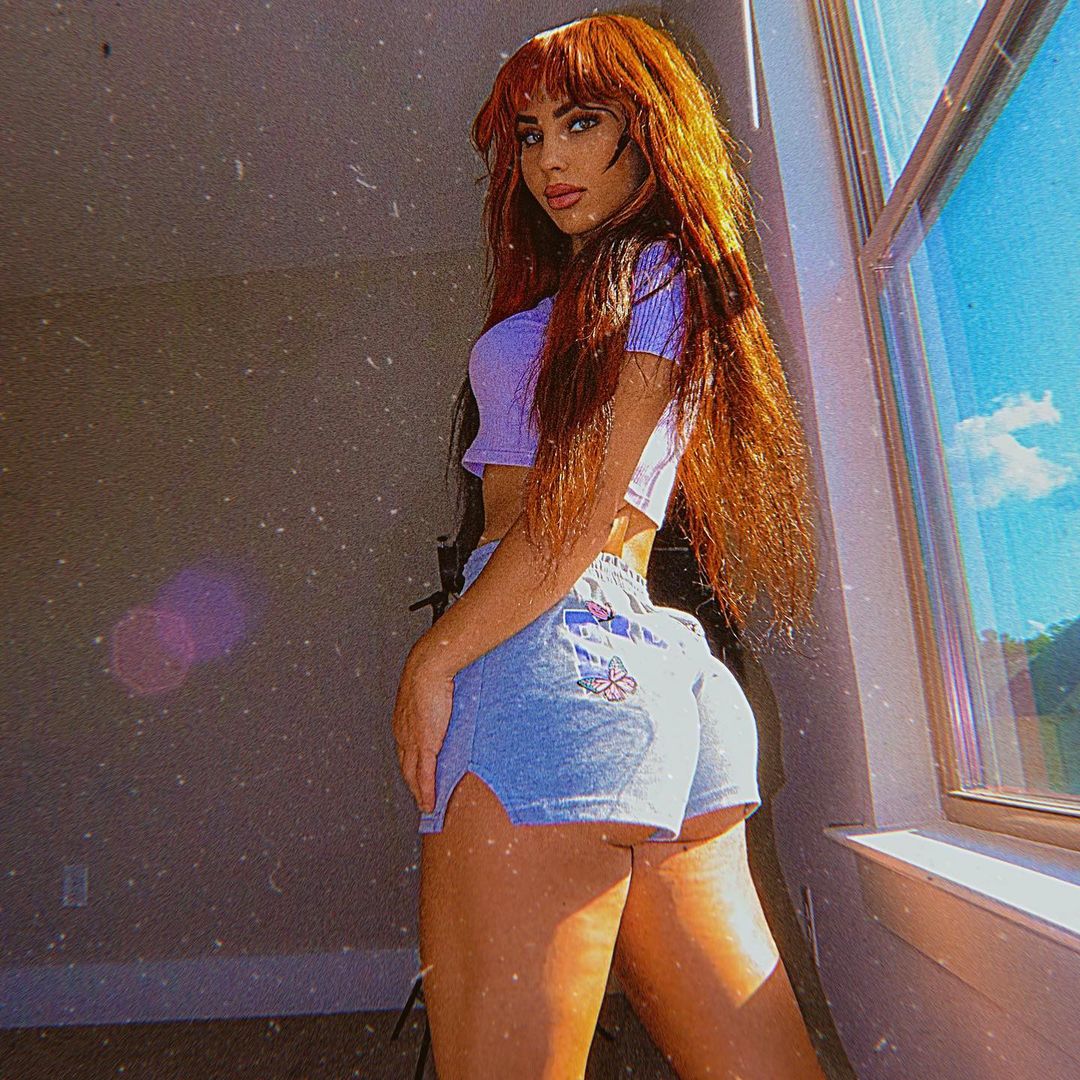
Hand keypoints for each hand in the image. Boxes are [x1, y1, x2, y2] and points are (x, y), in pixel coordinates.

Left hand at [392, 642, 455, 814]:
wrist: (428, 667)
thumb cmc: (431, 670)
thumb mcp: (429, 688)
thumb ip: (434, 697)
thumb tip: (445, 695)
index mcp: (402, 720)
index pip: (405, 750)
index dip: (410, 764)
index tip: (415, 775)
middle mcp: (403, 734)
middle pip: (405, 767)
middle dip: (412, 784)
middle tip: (420, 799)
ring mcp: (412, 742)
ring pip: (413, 776)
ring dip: (419, 794)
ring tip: (426, 806)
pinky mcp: (425, 745)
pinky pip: (425, 776)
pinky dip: (427, 792)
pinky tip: (430, 805)